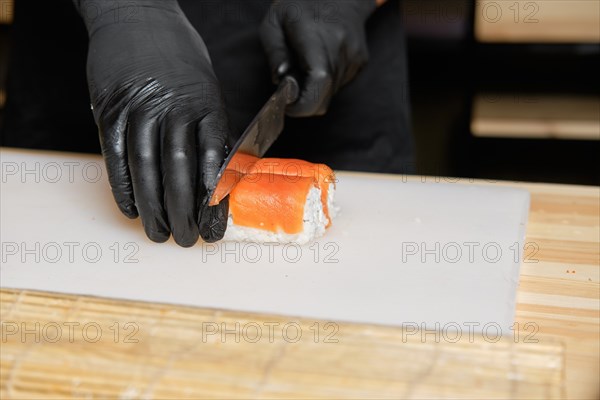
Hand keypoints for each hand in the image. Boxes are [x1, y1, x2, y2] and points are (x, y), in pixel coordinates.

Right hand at [75, 0, 229, 245]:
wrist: (137, 16)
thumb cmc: (179, 60)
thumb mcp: (208, 89)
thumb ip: (210, 131)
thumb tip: (217, 180)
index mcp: (207, 105)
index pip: (215, 161)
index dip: (215, 201)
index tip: (216, 229)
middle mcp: (174, 107)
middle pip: (180, 170)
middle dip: (184, 212)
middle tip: (186, 240)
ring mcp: (139, 106)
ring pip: (146, 167)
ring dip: (153, 207)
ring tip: (160, 233)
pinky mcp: (110, 108)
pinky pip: (116, 155)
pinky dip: (123, 186)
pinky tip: (132, 208)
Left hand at [260, 0, 375, 116]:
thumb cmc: (300, 7)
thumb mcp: (274, 22)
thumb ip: (275, 53)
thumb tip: (281, 81)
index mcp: (316, 34)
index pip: (319, 80)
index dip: (304, 103)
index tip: (289, 105)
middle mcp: (341, 46)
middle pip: (324, 96)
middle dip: (304, 101)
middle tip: (291, 87)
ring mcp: (354, 56)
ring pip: (331, 94)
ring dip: (315, 90)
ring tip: (306, 66)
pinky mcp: (360, 62)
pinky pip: (339, 86)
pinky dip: (326, 83)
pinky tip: (320, 61)